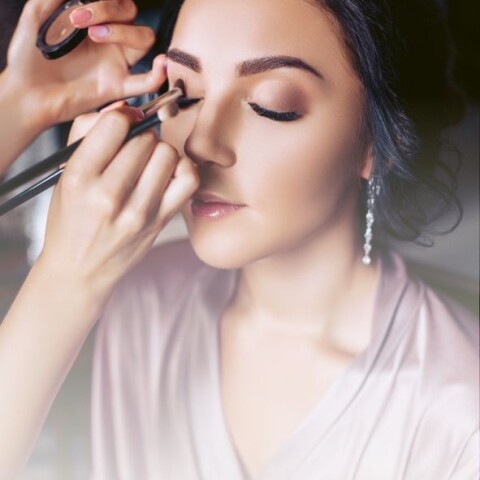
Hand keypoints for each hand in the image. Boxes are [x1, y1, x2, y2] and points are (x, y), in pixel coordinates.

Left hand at [3, 0, 164, 129]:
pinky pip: (146, 82)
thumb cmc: (29, 59)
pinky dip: (158, 74)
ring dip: (125, 31)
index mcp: (92, 22)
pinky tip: (160, 64)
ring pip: (144, 38)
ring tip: (96, 35)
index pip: (115, 1)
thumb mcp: (36, 17)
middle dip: (108, 10)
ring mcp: (116, 63)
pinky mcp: (117, 87)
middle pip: (131, 14)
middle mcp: (109, 41)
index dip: (103, 1)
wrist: (27, 93)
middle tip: (80, 21)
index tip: (76, 7)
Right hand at [38, 106, 198, 298]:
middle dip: (141, 137)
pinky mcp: (161, 222)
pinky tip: (169, 174)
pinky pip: (188, 180)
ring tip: (150, 163)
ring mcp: (138, 212)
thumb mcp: (66, 175)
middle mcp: (109, 196)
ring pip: (168, 155)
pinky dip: (183, 169)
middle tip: (135, 150)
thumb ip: (87, 134)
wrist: (81, 269)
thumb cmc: (71, 220)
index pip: (114, 125)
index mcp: (79, 178)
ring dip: (161, 152)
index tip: (124, 125)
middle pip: (145, 140)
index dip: (123, 118)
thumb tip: (123, 108)